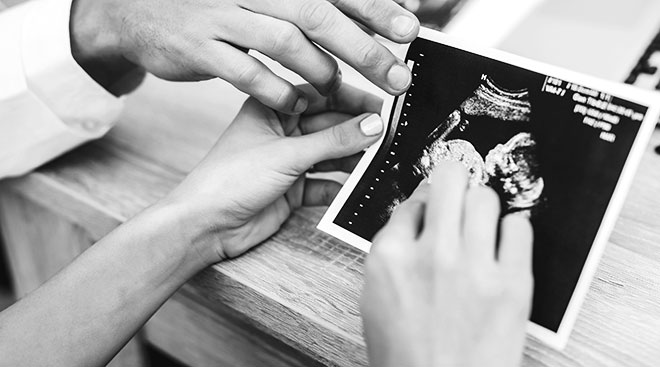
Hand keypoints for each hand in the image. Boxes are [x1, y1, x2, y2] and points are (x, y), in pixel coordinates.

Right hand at [70, 0, 418, 109]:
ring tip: (340, 92)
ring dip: (320, 71)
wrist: (144, 15)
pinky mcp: (201, 48)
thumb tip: (367, 20)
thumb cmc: (220, 15)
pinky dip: (276, 91)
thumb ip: (310, 13)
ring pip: (284, 41)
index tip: (410, 28)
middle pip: (318, 13)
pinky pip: (245, 72)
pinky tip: (294, 105)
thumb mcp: (263, 4)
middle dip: (363, 45)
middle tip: (397, 75)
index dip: (374, 6)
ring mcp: (223, 17)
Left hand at [165, 84, 383, 262]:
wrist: (205, 226)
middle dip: (357, 131)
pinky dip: (340, 186)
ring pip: (330, 155)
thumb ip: (333, 141)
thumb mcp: (287, 154)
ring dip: (352, 159)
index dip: (352, 98)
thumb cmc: (228, 180)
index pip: (320, 95)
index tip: (383, 106)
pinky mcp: (291, 190)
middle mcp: (281, 132)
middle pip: (329, 125)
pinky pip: (324, 183)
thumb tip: (372, 125)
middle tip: (388, 136)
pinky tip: (357, 187)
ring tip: (379, 160)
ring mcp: (287, 162)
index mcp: (271, 109)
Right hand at [360, 162, 533, 366]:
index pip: (411, 201)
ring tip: (481, 223)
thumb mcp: (376, 300)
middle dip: (453, 180)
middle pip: (449, 180)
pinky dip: (513, 229)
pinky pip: (520, 227)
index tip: (433, 207)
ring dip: (482, 205)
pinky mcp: (512, 284)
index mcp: (390, 258)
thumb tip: (414, 217)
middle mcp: (430, 254)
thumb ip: (392, 254)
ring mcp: (473, 267)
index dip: (424, 203)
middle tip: (458, 191)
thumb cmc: (407, 356)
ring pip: (484, 197)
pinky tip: (504, 244)